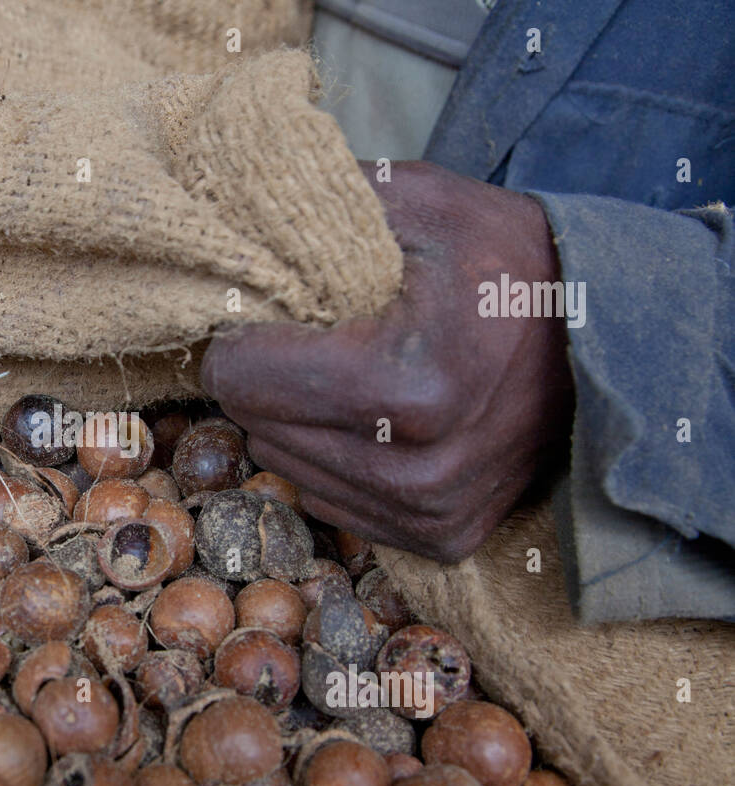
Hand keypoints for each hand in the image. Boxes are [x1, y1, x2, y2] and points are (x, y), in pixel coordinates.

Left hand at [201, 161, 574, 562]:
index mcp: (409, 386)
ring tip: (349, 371)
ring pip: (285, 466)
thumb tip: (224, 219)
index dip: (240, 332)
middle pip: (256, 424)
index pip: (241, 378)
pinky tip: (373, 419)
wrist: (605, 335)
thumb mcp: (421, 201)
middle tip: (315, 334)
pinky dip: (332, 457)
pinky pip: (330, 501)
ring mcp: (430, 514)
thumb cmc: (505, 261)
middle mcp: (418, 472)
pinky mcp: (440, 539)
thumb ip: (314, 205)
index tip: (268, 304)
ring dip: (296, 418)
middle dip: (267, 374)